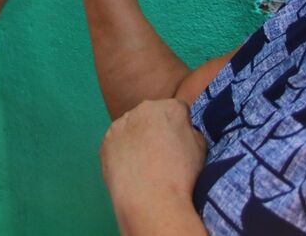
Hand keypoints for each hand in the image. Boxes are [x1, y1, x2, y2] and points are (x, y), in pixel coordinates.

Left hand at [100, 99, 206, 230]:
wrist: (151, 199)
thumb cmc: (181, 174)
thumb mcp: (201, 148)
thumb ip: (190, 131)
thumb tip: (181, 130)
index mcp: (170, 107)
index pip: (177, 109)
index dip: (180, 126)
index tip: (179, 143)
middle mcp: (143, 108)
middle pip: (151, 114)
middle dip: (155, 128)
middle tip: (160, 153)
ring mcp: (120, 124)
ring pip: (131, 127)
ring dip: (136, 138)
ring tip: (142, 163)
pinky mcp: (105, 142)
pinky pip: (116, 142)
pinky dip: (121, 151)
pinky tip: (129, 169)